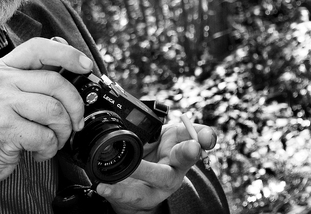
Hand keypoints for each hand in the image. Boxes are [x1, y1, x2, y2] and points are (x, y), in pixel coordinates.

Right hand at [0, 37, 93, 212]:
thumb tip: (66, 51)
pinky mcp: (3, 127)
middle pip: (56, 83)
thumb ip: (32, 75)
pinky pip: (45, 136)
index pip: (39, 47)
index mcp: (3, 67)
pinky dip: (49, 149)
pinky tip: (39, 151)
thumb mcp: (7, 93)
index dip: (67, 54)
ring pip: (54, 110)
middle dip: (75, 107)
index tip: (86, 66)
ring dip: (63, 132)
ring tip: (54, 140)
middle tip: (74, 124)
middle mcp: (0, 80)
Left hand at [96, 121, 216, 213]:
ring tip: (131, 167)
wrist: (137, 187)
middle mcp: (174, 167)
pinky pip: (130, 195)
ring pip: (159, 178)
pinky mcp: (143, 198)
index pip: (193, 137)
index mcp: (177, 147)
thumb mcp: (156, 138)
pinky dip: (116, 191)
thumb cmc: (150, 157)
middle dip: (188, 152)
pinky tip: (103, 187)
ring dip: (146, 171)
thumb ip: (156, 125)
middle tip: (191, 147)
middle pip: (183, 159)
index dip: (203, 135)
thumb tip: (147, 112)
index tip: (206, 136)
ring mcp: (160, 185)